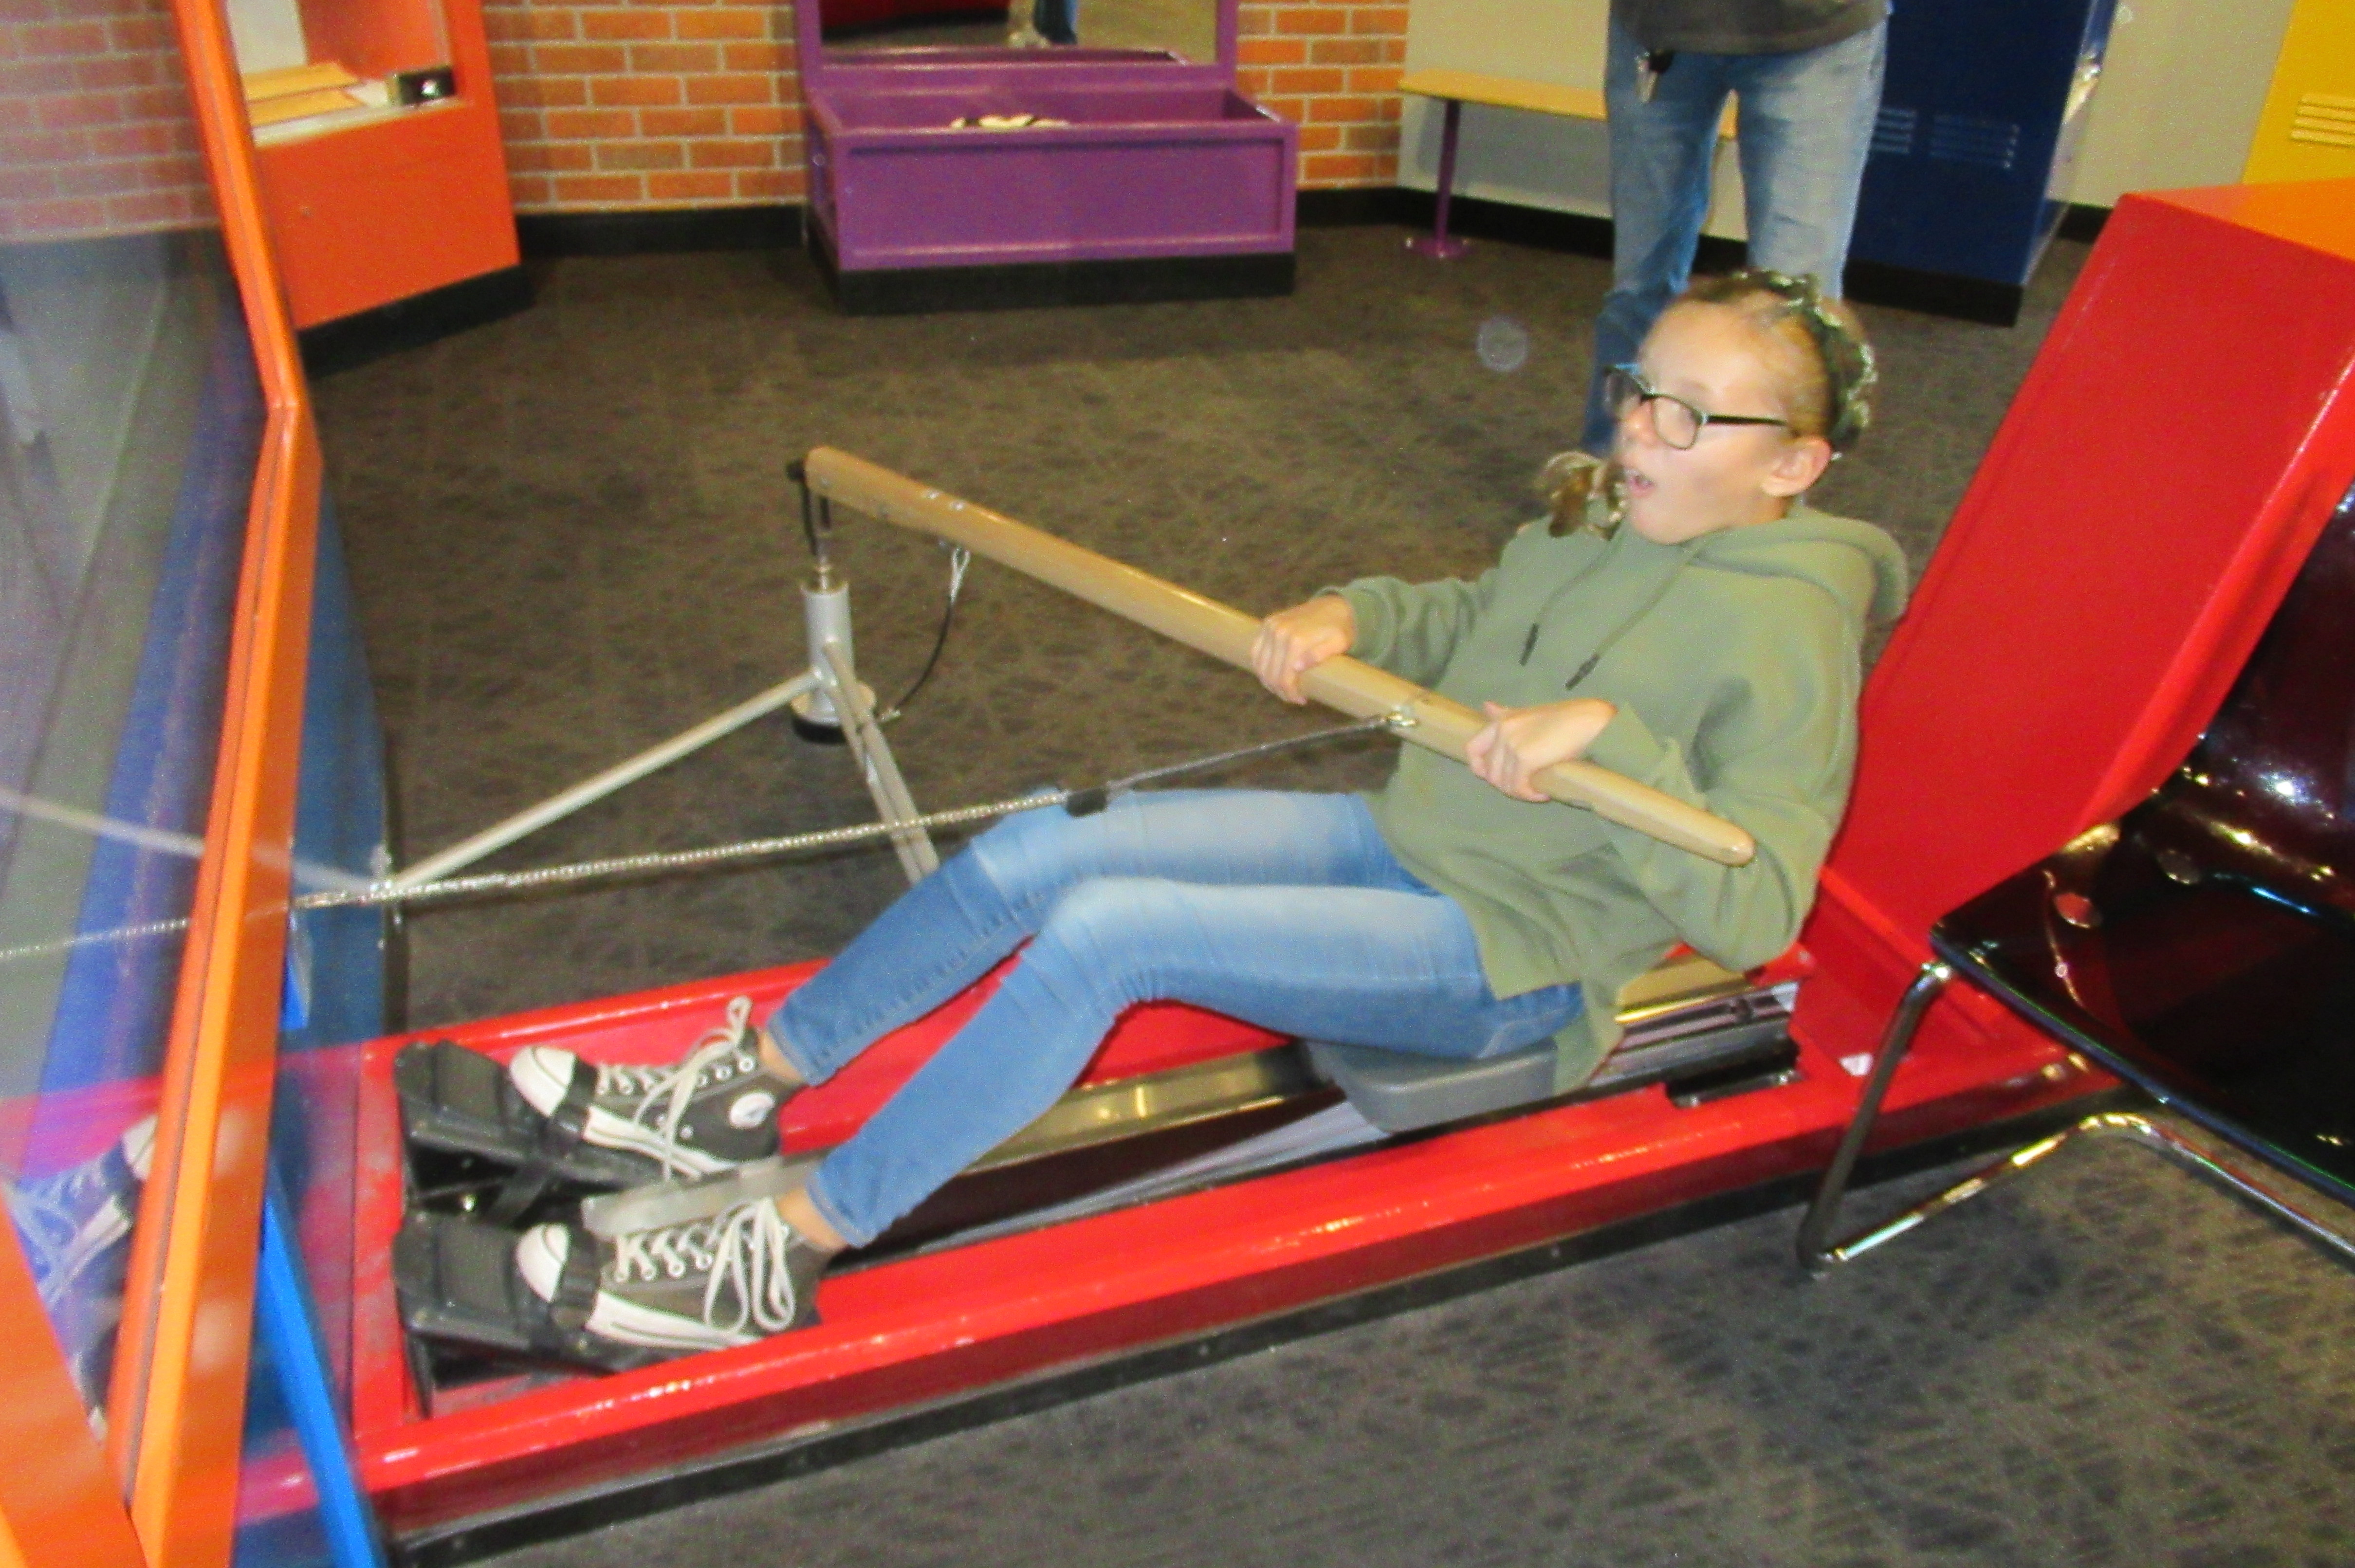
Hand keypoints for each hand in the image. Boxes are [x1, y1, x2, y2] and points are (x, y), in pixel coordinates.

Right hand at [1253, 596, 1355, 703]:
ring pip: (1259, 663)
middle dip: (1279, 690)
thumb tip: (1297, 667)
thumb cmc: (1340, 630)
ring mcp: (1270, 626)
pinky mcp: (1267, 623)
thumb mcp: (1338, 644)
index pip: (1284, 677)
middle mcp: (1279, 632)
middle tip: (1292, 698)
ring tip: (1281, 689)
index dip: (1290, 693)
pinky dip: (1259, 665)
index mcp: (1296, 640)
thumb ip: (1320, 654)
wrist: (1336, 607)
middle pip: (1270, 673)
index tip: (1301, 701)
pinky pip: (1255, 650)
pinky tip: (1270, 674)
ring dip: (1267, 680)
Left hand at [1465, 699, 1617, 801]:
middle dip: (1506, 785)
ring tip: (1538, 789)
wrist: (1589, 721)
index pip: (1472, 749)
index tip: (1496, 778)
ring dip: (1520, 792)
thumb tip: (1486, 706)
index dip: (1480, 768)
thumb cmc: (1565, 719)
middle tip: (1527, 786)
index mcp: (1502, 720)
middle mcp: (1502, 730)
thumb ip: (1506, 715)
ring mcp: (1511, 743)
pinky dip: (1530, 794)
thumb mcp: (1530, 714)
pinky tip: (1544, 792)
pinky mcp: (1524, 757)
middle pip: (1489, 772)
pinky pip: (1518, 786)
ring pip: (1503, 783)